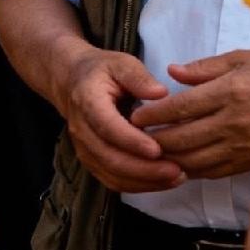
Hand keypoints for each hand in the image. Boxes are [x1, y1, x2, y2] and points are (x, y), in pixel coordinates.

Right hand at [54, 47, 186, 194]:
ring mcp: (84, 149)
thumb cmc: (102, 71)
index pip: (108, 127)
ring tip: (176, 177)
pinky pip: (114, 181)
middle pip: (111, 158)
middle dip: (145, 169)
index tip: (158, 149)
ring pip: (113, 175)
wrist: (72, 81)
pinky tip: (163, 181)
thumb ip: (139, 77)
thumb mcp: (120, 63)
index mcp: (87, 101)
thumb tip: (161, 93)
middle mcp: (81, 130)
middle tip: (177, 170)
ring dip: (145, 182)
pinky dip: (139, 186)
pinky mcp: (92, 162)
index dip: (132, 141)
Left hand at [130, 50, 249, 179]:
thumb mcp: (242, 58)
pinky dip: (192, 170)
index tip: (136, 114)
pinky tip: (179, 165)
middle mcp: (235, 123)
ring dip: (170, 158)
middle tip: (134, 136)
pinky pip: (215, 172)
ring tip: (151, 152)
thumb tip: (172, 71)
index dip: (155, 114)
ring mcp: (243, 146)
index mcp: (231, 92)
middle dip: (155, 139)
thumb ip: (205, 68)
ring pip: (196, 160)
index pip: (182, 107)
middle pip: (184, 138)